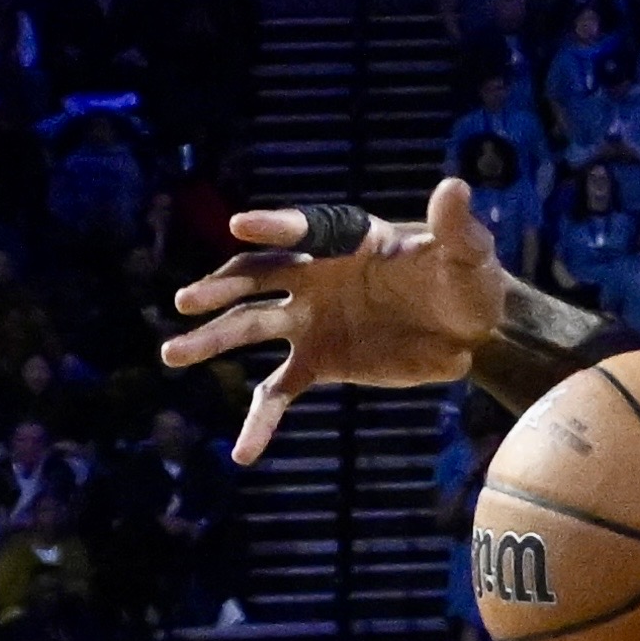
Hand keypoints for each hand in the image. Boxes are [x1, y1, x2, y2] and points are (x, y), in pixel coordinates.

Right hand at [159, 178, 513, 458]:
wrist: (468, 327)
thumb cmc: (465, 278)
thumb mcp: (467, 252)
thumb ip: (454, 226)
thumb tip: (454, 188)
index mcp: (344, 239)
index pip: (303, 229)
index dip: (274, 226)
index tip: (240, 226)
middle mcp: (313, 275)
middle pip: (256, 278)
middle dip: (221, 288)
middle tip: (186, 301)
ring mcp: (309, 320)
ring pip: (250, 328)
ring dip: (212, 340)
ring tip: (171, 354)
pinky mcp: (318, 362)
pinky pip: (278, 390)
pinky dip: (260, 420)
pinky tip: (242, 453)